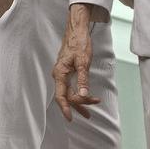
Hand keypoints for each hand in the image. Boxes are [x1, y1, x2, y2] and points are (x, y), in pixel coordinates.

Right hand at [50, 4, 101, 121]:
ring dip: (80, 100)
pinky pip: (72, 85)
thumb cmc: (79, 43)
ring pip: (70, 91)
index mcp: (60, 74)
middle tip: (89, 115)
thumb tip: (82, 95)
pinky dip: (79, 92)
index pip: (62, 96)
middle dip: (77, 106)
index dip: (66, 108)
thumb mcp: (83, 61)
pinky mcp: (68, 70)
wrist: (77, 30)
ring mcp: (63, 73)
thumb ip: (83, 79)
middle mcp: (59, 75)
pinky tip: (85, 96)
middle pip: (67, 96)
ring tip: (90, 110)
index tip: (71, 118)